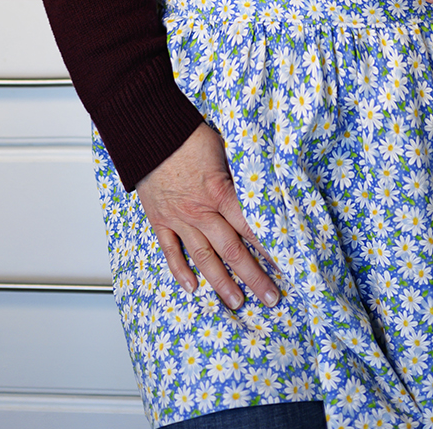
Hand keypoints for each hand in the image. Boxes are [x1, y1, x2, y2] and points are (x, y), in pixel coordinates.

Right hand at [135, 122, 279, 309]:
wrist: (147, 129)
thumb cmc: (186, 134)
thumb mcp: (222, 148)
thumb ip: (236, 176)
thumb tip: (257, 188)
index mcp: (219, 192)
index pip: (250, 227)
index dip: (268, 248)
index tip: (284, 265)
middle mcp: (200, 211)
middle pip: (232, 251)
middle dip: (254, 276)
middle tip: (270, 297)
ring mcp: (178, 219)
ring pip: (204, 257)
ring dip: (222, 283)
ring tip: (237, 302)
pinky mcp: (160, 219)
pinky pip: (170, 251)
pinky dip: (180, 271)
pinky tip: (192, 288)